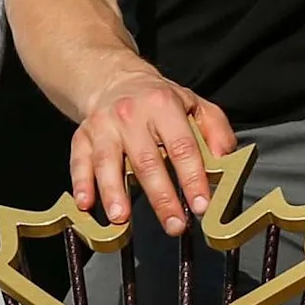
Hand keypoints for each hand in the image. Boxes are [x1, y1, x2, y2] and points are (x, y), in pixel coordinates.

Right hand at [68, 66, 233, 235]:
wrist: (115, 79)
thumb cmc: (159, 100)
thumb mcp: (195, 103)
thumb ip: (216, 130)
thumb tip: (224, 161)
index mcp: (163, 105)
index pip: (182, 146)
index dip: (192, 178)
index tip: (201, 205)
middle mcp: (130, 114)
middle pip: (146, 160)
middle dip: (161, 197)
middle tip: (174, 225)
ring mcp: (103, 125)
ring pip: (107, 162)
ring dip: (113, 192)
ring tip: (122, 219)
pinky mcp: (83, 136)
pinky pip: (79, 161)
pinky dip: (81, 183)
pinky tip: (85, 204)